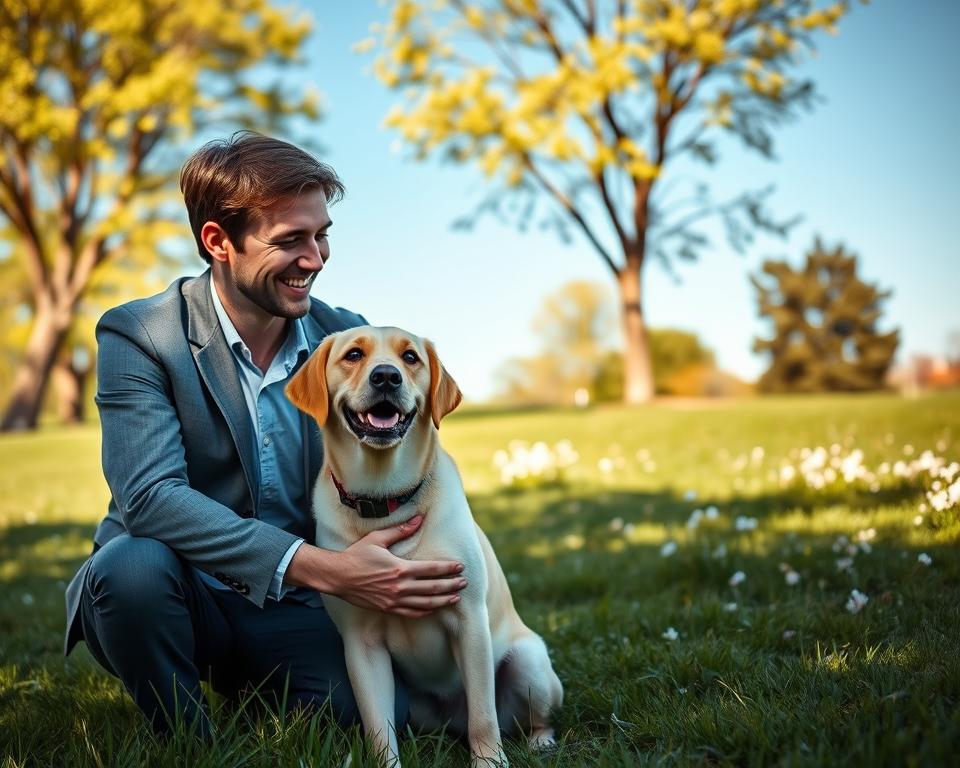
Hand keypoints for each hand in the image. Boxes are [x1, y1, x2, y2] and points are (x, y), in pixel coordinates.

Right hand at [288, 515, 466, 617]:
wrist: (338, 576)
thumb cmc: (357, 555)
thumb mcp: (378, 539)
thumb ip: (401, 530)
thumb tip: (419, 519)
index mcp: (400, 568)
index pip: (431, 569)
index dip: (448, 569)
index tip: (460, 567)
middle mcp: (400, 587)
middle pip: (433, 588)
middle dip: (451, 585)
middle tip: (464, 583)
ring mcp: (394, 600)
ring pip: (425, 603)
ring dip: (442, 600)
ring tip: (456, 598)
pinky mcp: (388, 609)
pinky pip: (412, 613)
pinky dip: (425, 611)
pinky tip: (434, 608)